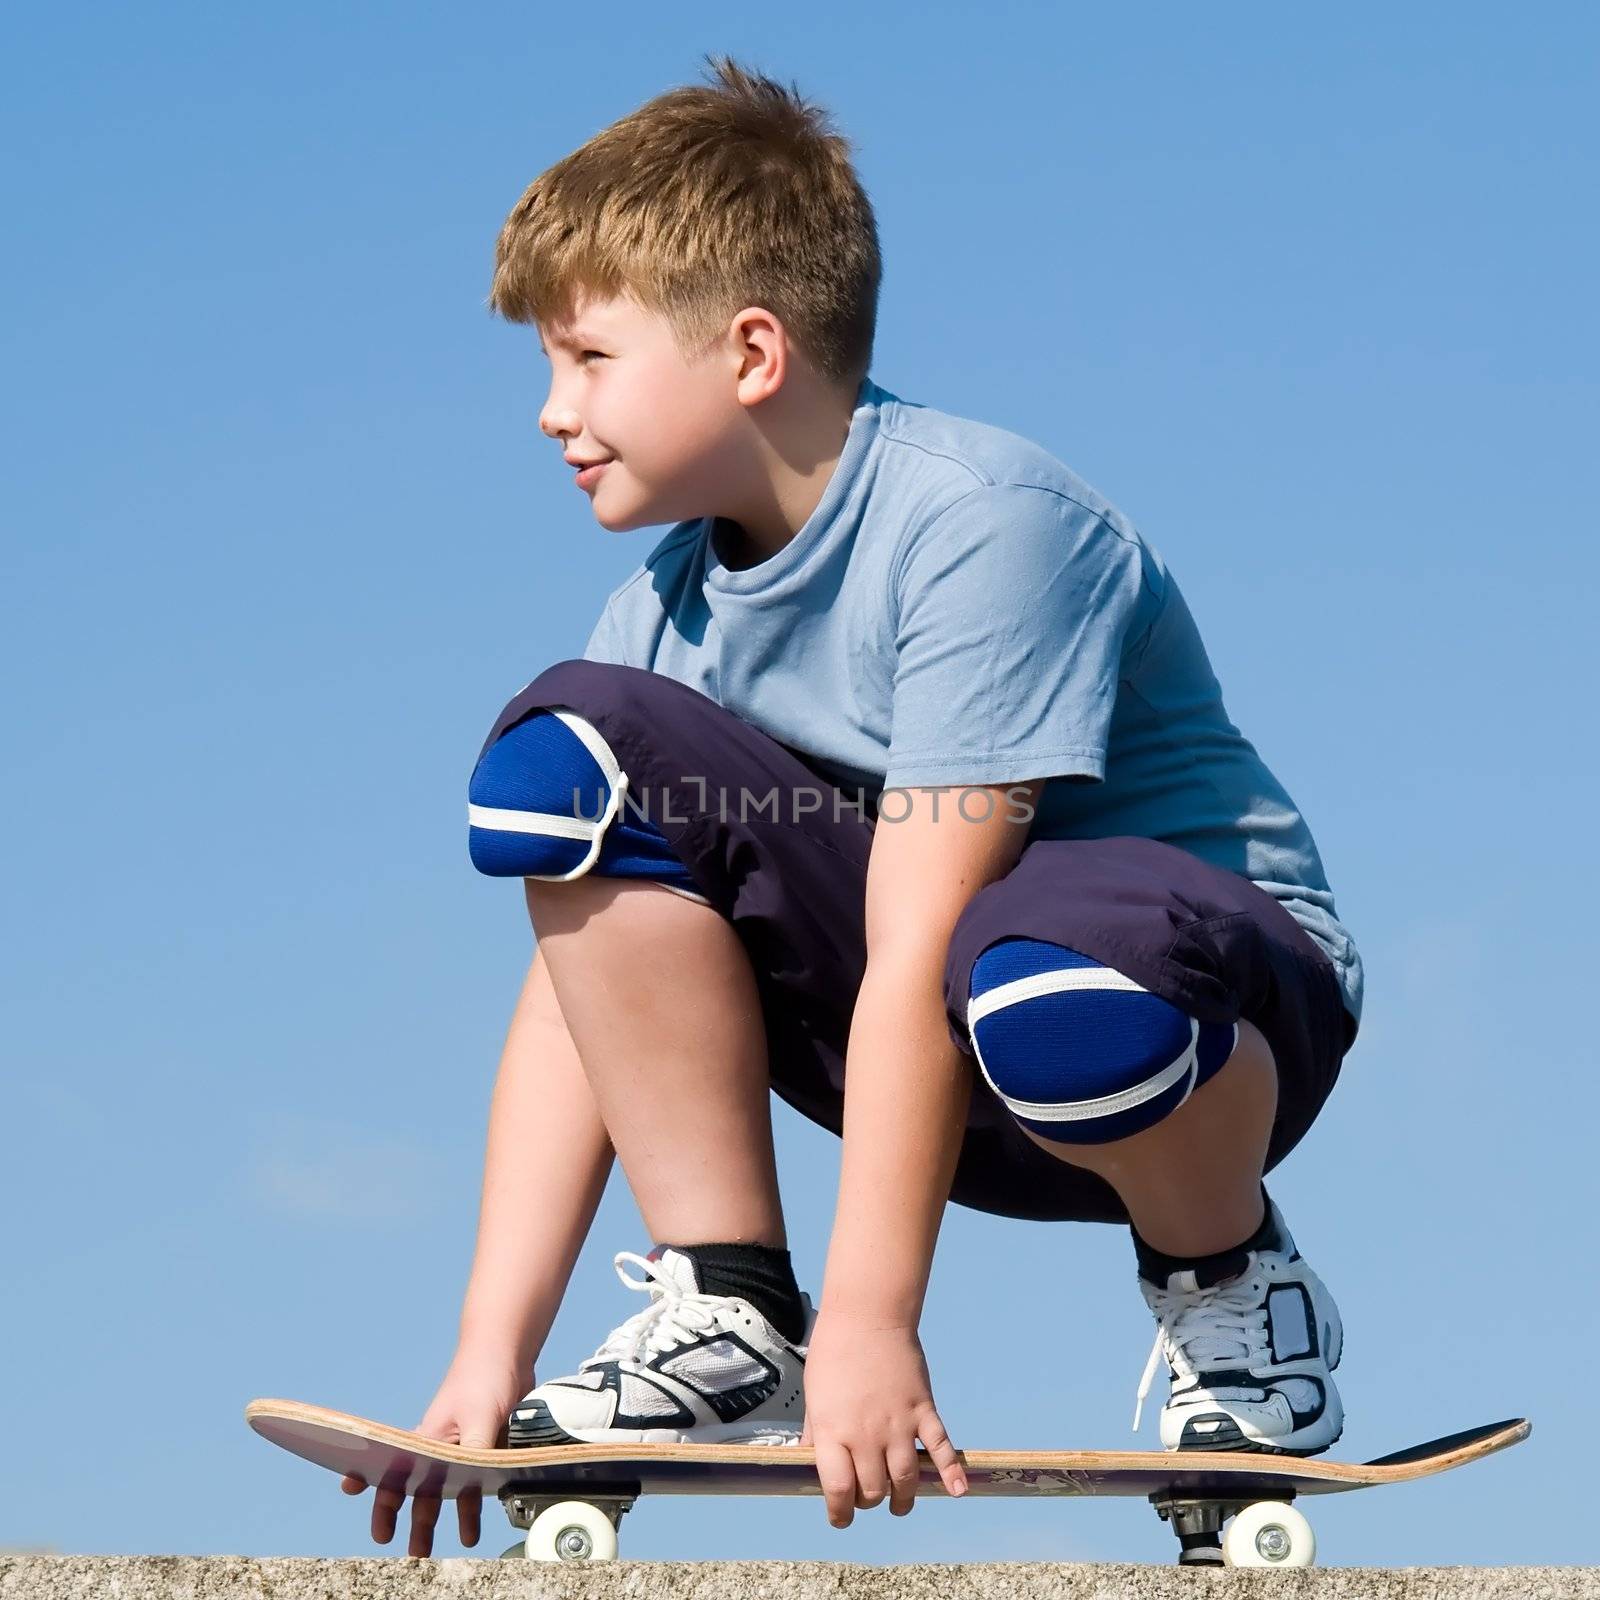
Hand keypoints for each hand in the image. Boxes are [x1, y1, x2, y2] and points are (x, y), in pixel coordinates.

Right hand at [340, 1348, 524, 1555]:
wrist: (508, 1351)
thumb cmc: (482, 1376)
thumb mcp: (478, 1416)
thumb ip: (475, 1449)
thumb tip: (476, 1479)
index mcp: (427, 1436)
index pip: (392, 1463)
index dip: (367, 1478)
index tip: (348, 1488)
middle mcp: (439, 1445)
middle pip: (418, 1488)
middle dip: (408, 1519)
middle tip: (410, 1550)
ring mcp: (461, 1446)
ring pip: (445, 1490)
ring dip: (438, 1519)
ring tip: (434, 1547)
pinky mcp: (483, 1445)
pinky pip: (474, 1480)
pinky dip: (472, 1502)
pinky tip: (476, 1520)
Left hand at [798, 1310, 966, 1526]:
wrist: (867, 1315)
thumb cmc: (834, 1353)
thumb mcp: (814, 1396)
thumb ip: (815, 1433)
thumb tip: (809, 1461)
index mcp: (834, 1432)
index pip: (839, 1490)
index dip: (840, 1512)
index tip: (840, 1517)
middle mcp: (867, 1434)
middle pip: (874, 1490)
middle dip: (869, 1501)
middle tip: (867, 1497)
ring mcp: (898, 1423)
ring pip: (906, 1479)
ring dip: (903, 1498)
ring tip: (899, 1503)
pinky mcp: (923, 1410)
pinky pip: (940, 1447)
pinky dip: (950, 1472)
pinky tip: (956, 1491)